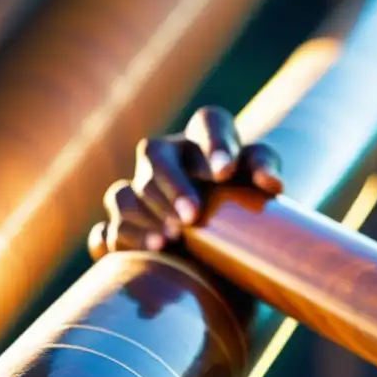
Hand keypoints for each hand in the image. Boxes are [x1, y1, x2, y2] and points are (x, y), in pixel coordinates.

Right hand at [88, 106, 281, 260]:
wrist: (229, 244)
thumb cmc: (245, 200)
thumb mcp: (259, 181)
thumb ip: (265, 171)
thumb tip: (270, 183)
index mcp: (204, 140)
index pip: (209, 124)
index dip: (215, 143)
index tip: (226, 171)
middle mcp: (166, 159)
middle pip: (156, 157)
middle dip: (171, 187)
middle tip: (191, 217)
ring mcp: (139, 192)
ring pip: (123, 194)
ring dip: (141, 216)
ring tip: (167, 241)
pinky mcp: (125, 228)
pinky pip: (107, 231)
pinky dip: (117, 241)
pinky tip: (135, 253)